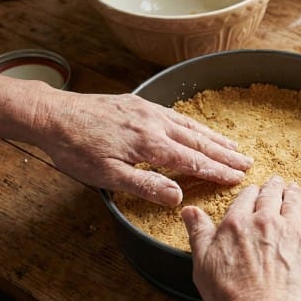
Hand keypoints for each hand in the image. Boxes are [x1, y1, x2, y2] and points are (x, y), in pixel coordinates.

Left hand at [34, 92, 252, 205]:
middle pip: (198, 141)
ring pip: (189, 126)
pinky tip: (199, 129)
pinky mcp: (139, 103)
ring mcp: (148, 110)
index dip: (217, 171)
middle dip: (225, 154)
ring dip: (214, 138)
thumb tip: (178, 197)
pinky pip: (176, 115)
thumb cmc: (76, 149)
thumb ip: (145, 185)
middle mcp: (154, 123)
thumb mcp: (107, 176)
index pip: (192, 161)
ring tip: (234, 146)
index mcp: (149, 144)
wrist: (52, 115)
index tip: (237, 178)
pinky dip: (194, 124)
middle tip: (248, 163)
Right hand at [182, 176, 300, 300]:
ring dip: (293, 192)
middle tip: (275, 183)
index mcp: (237, 223)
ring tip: (294, 189)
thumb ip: (199, 233)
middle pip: (270, 195)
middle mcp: (265, 220)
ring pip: (294, 201)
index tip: (253, 192)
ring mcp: (292, 229)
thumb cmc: (233, 299)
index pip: (245, 198)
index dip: (250, 193)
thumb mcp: (203, 264)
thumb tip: (189, 211)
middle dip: (272, 187)